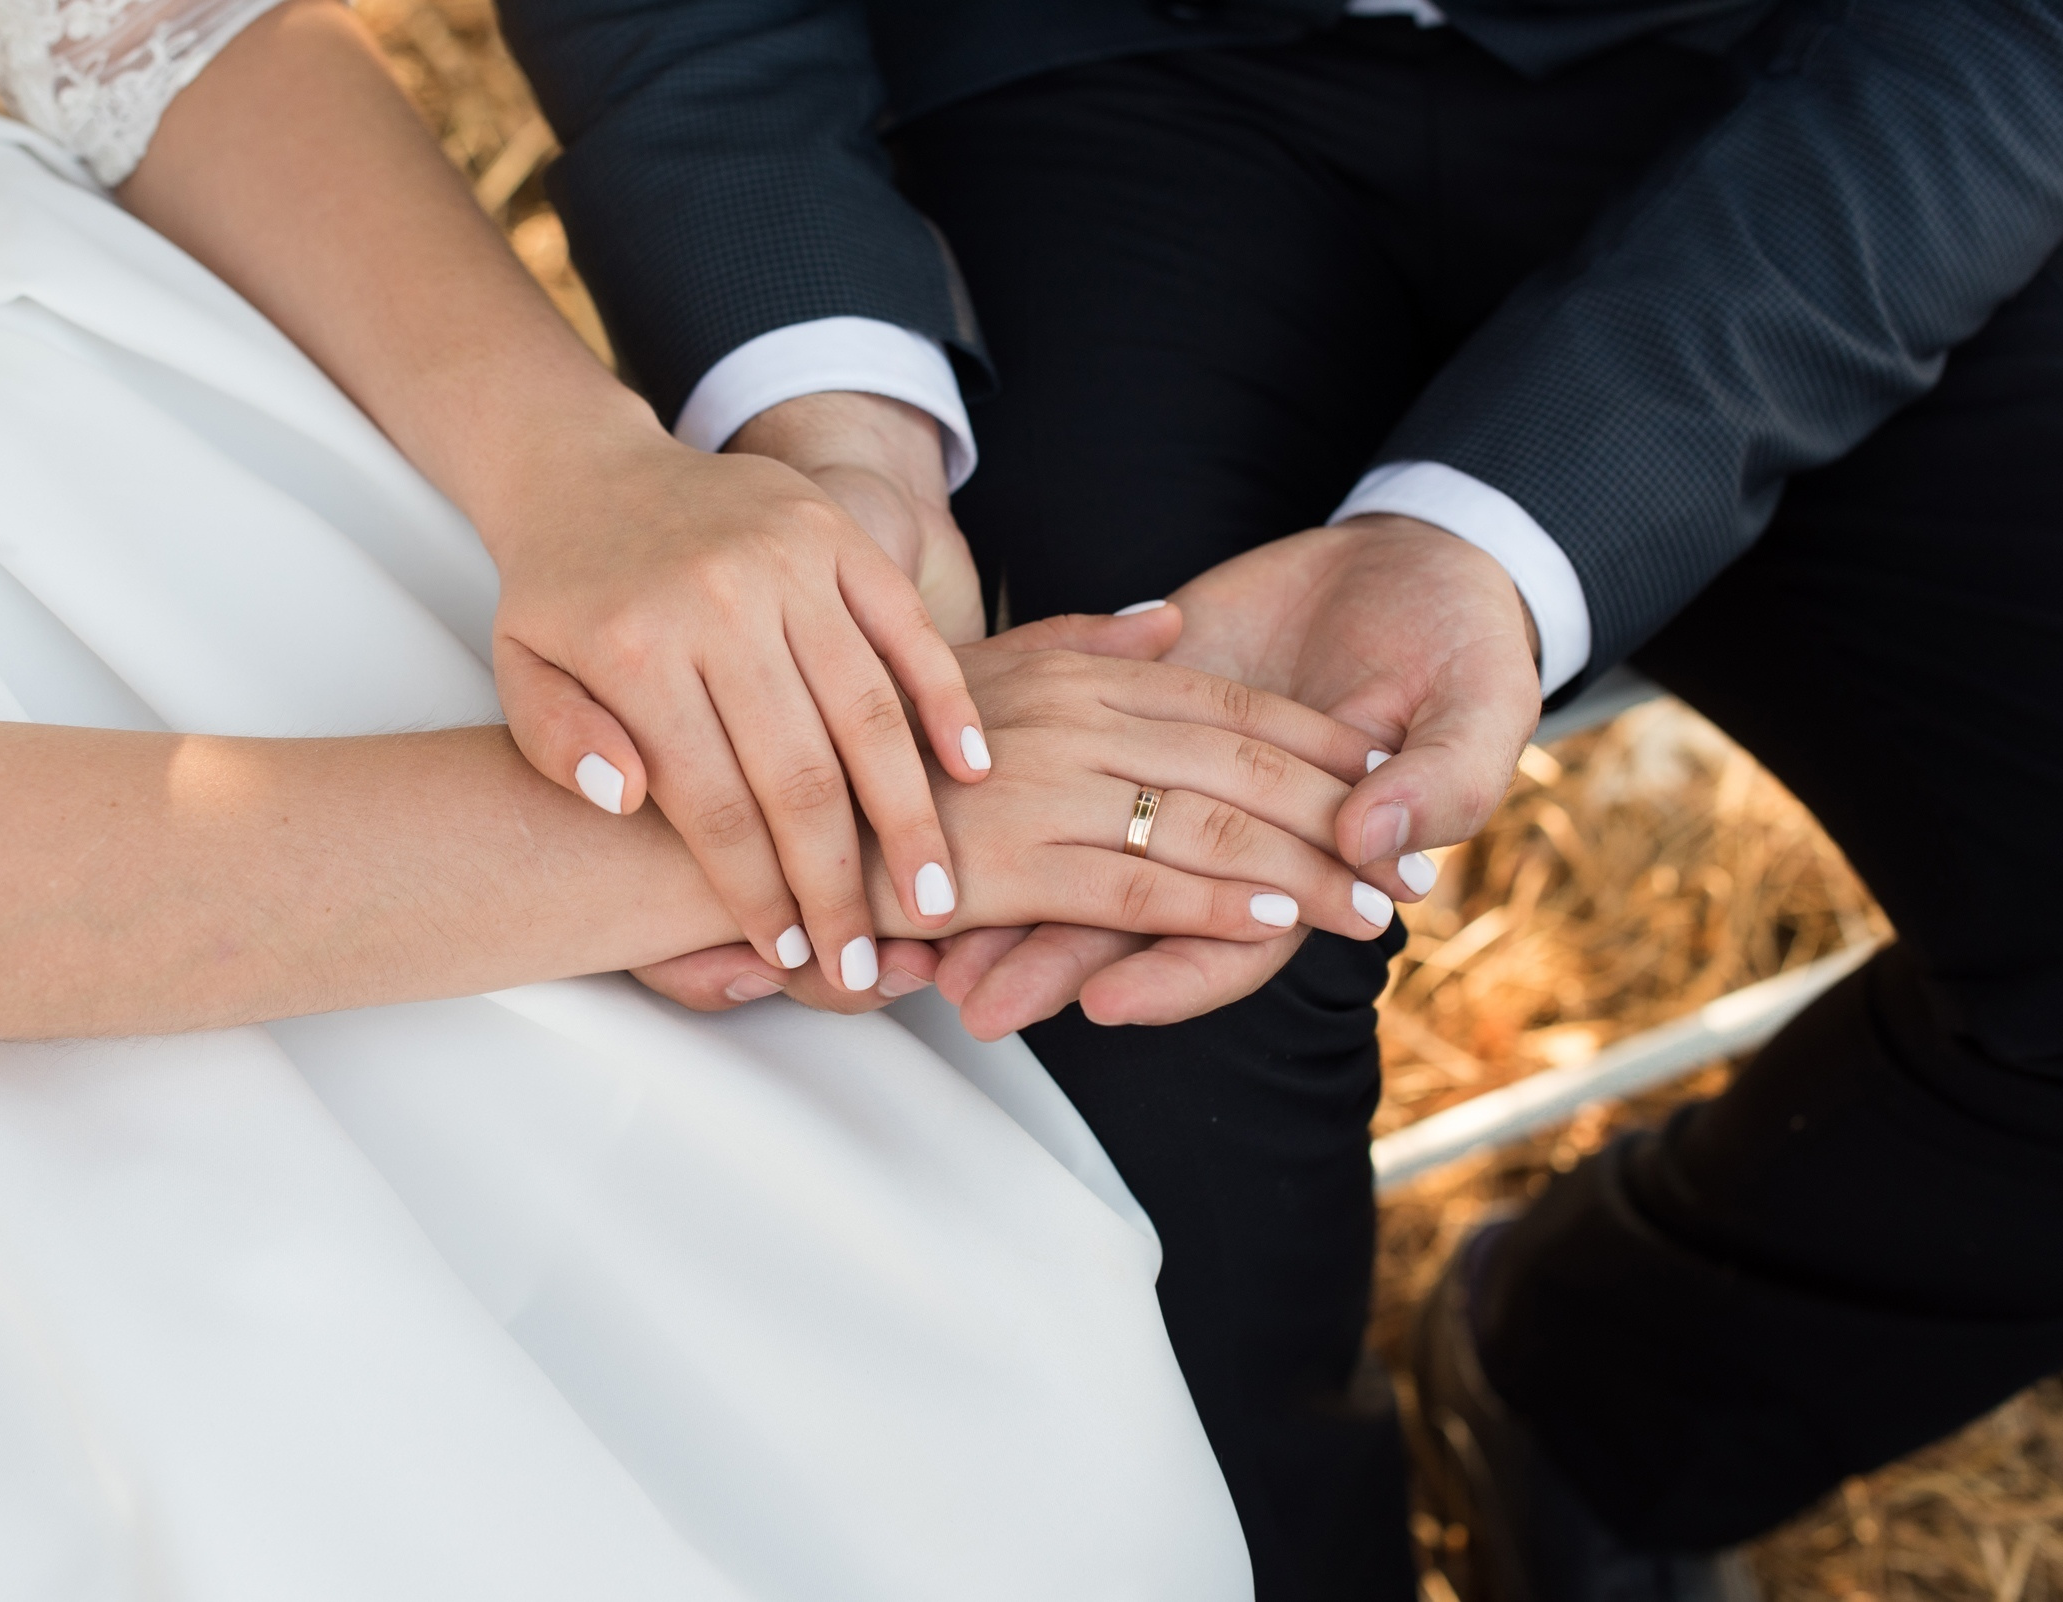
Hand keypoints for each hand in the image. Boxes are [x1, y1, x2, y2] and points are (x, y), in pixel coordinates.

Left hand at [484, 417, 990, 994]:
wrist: (587, 469)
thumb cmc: (561, 596)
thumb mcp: (519, 673)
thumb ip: (559, 745)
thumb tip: (629, 798)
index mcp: (635, 650)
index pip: (716, 804)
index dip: (759, 893)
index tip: (791, 954)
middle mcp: (719, 601)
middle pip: (801, 775)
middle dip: (839, 885)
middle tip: (866, 961)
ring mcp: (787, 562)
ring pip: (868, 713)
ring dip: (908, 818)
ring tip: (935, 898)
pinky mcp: (836, 536)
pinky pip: (908, 630)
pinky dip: (946, 702)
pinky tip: (972, 773)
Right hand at [635, 606, 1408, 1016]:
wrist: (751, 799)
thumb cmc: (864, 749)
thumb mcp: (982, 668)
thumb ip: (1079, 641)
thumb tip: (1167, 621)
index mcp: (1069, 669)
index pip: (1220, 702)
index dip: (1311, 740)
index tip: (1382, 771)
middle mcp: (1066, 712)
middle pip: (1235, 759)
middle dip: (1335, 815)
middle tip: (1412, 863)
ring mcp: (1040, 782)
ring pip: (1204, 823)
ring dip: (1301, 873)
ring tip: (1372, 912)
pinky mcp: (1009, 858)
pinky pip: (1135, 880)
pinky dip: (1214, 903)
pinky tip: (1276, 924)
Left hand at [945, 515, 1541, 1036]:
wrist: (1416, 564)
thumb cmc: (1467, 643)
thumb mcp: (1485, 704)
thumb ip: (1443, 779)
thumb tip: (1371, 841)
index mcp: (1318, 861)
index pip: (1237, 945)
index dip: (1176, 974)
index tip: (1104, 1002)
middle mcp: (1237, 840)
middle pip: (1138, 920)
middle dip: (1059, 966)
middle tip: (980, 1004)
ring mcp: (1180, 784)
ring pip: (1085, 863)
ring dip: (1013, 910)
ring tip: (933, 954)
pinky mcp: (1139, 718)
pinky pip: (1066, 779)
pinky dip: (1006, 805)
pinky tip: (935, 831)